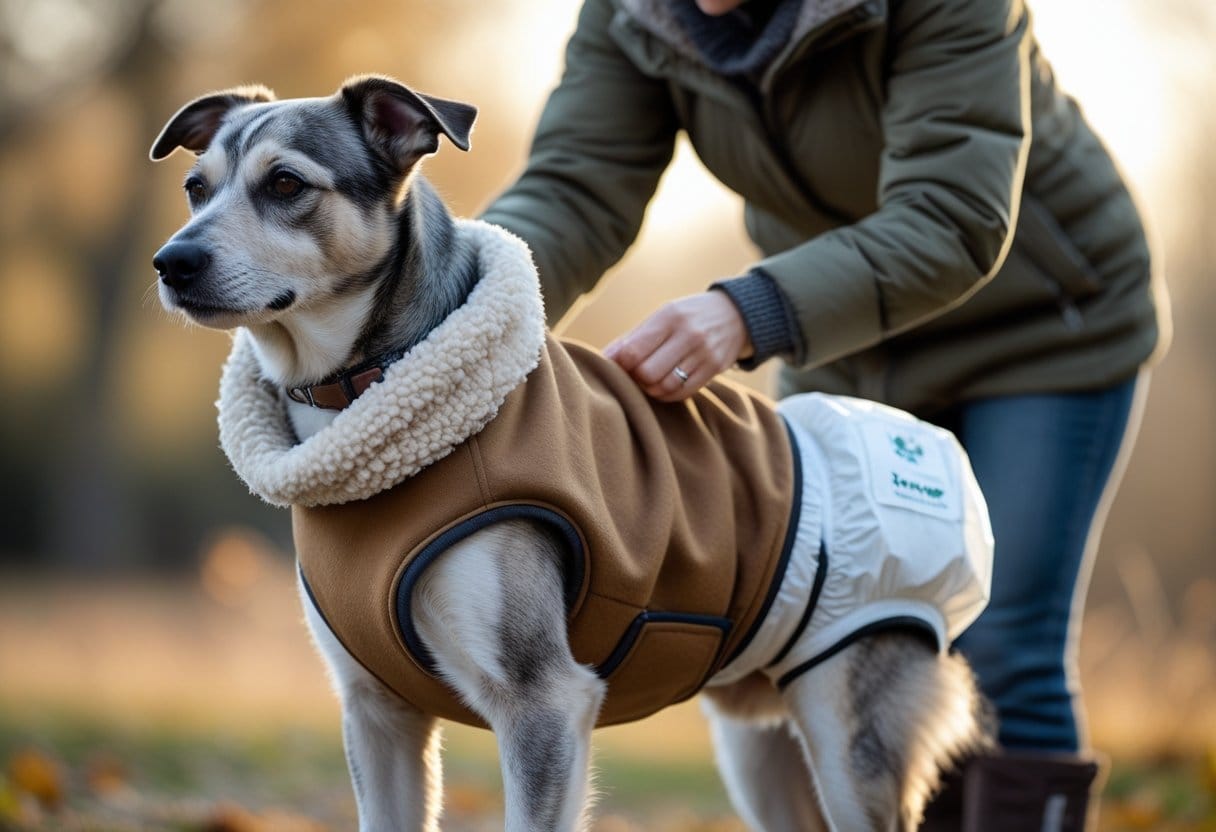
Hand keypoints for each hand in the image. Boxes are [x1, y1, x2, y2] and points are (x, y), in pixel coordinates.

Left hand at [603, 291, 753, 401]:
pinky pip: (682, 392)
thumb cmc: (688, 316)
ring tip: (649, 380)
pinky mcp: (714, 369)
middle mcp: (688, 334)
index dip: (619, 364)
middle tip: (635, 374)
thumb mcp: (662, 316)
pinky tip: (664, 386)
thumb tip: (603, 358)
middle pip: (647, 373)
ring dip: (650, 389)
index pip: (633, 350)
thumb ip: (633, 337)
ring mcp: (703, 353)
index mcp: (669, 317)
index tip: (618, 366)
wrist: (737, 313)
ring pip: (664, 386)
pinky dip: (667, 394)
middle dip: (636, 378)